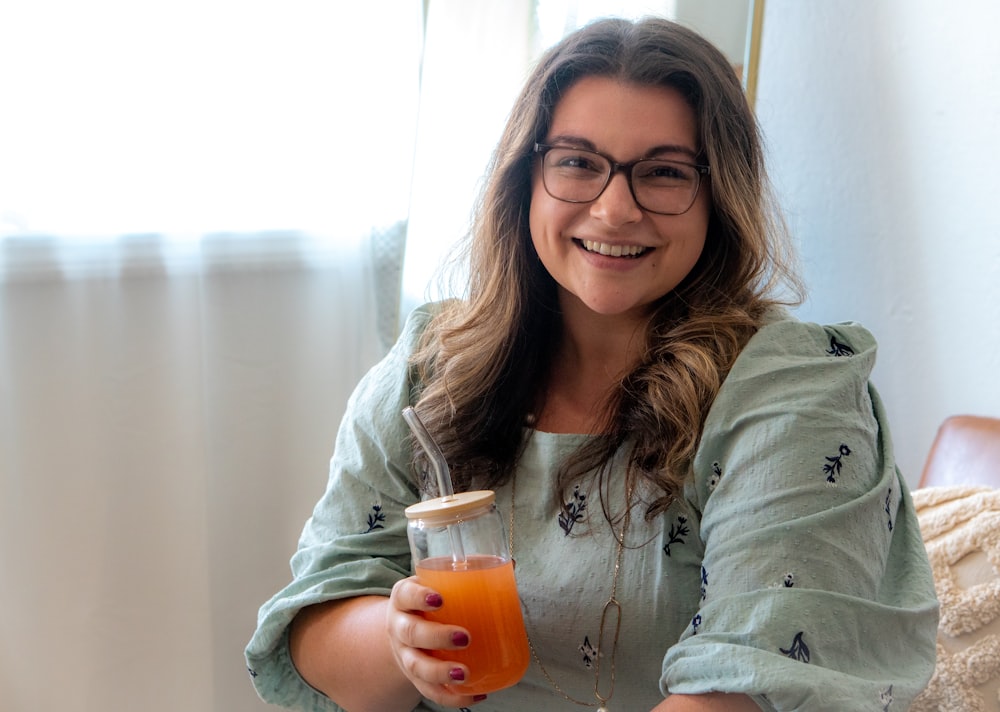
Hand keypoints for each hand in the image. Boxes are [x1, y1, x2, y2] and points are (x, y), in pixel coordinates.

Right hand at [387, 576, 485, 707]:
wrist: (404, 627)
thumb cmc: (428, 601)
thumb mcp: (437, 583)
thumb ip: (468, 574)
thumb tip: (510, 562)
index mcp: (404, 598)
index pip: (406, 595)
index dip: (419, 597)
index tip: (439, 599)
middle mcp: (399, 627)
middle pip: (411, 633)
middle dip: (437, 637)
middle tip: (465, 637)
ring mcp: (405, 655)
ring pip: (416, 667)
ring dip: (439, 672)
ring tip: (464, 673)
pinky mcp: (415, 678)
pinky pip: (430, 692)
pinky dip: (452, 697)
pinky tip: (476, 695)